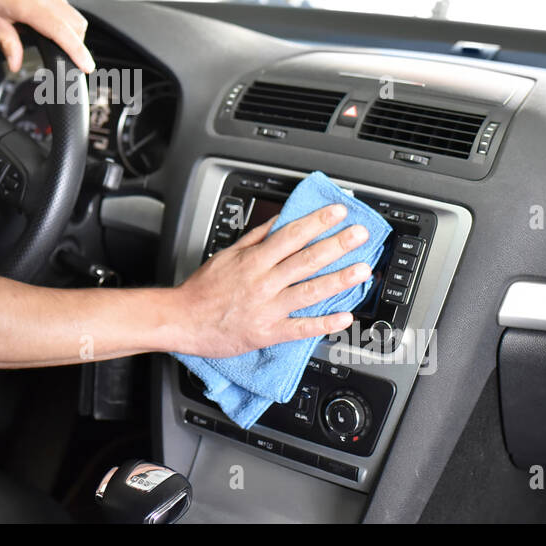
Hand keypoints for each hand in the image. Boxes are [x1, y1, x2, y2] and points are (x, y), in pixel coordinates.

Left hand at [0, 0, 94, 74]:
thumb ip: (8, 43)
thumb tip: (15, 64)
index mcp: (28, 4)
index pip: (62, 32)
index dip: (77, 51)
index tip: (87, 66)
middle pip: (77, 23)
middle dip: (76, 42)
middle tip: (63, 54)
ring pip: (71, 11)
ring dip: (66, 27)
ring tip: (41, 29)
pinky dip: (57, 11)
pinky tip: (37, 11)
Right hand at [175, 204, 372, 357]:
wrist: (183, 320)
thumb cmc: (202, 289)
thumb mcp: (226, 255)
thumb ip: (256, 238)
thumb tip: (279, 221)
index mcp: (253, 260)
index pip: (291, 235)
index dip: (317, 222)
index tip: (337, 213)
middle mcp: (263, 282)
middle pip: (306, 259)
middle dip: (337, 245)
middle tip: (360, 235)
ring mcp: (267, 308)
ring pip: (309, 291)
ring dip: (338, 280)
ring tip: (362, 271)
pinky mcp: (268, 332)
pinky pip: (300, 327)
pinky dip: (323, 323)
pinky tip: (344, 316)